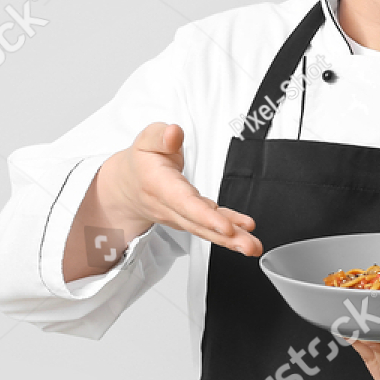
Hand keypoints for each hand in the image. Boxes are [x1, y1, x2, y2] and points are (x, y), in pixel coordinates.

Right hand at [65, 122, 261, 281]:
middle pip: (199, 224)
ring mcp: (180, 217)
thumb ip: (161, 136)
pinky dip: (230, 235)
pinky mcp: (190, 219)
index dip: (205, 216)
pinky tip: (247, 237)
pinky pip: (210, 228)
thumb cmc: (142, 160)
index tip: (226, 227)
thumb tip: (174, 132)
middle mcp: (169, 206)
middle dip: (226, 237)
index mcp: (159, 185)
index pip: (184, 203)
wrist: (126, 185)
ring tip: (253, 247)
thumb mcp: (146, 140)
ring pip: (206, 230)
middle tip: (250, 246)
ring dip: (232, 241)